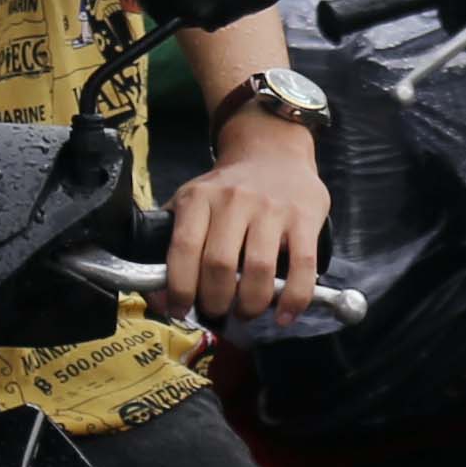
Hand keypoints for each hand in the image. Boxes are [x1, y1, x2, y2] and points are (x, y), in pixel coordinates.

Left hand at [169, 115, 333, 323]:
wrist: (273, 152)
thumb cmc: (228, 189)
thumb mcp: (193, 200)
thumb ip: (174, 241)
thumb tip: (160, 296)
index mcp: (199, 198)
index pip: (183, 249)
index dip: (180, 288)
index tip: (181, 310)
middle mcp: (234, 199)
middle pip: (220, 265)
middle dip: (216, 302)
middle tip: (218, 312)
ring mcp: (272, 207)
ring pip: (259, 270)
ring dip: (251, 304)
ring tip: (247, 311)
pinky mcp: (305, 217)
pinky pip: (301, 266)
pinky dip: (293, 298)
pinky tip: (284, 315)